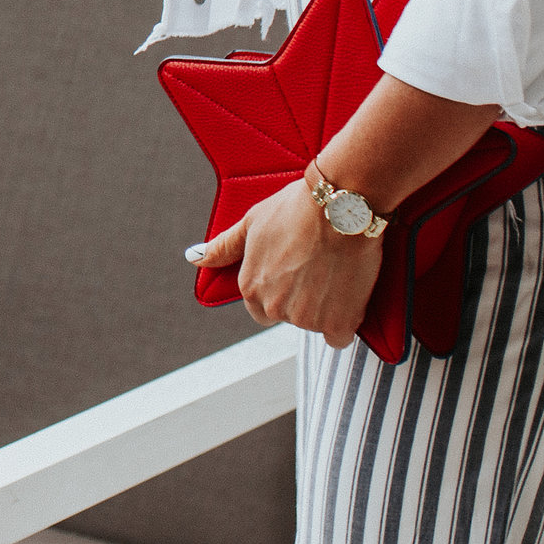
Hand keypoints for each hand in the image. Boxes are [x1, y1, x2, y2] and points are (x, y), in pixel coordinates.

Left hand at [191, 176, 378, 348]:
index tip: (293, 275)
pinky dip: (345, 320)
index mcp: (250, 288)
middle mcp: (274, 307)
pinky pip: (339, 337)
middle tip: (317, 270)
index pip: (259, 310)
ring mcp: (306, 318)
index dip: (278, 293)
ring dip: (325, 308)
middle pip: (288, 317)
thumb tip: (194, 257)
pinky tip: (348, 295)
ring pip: (315, 324)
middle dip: (301, 300)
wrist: (340, 207)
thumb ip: (224, 247)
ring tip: (333, 272)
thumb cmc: (296, 209)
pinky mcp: (337, 322)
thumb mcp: (252, 222)